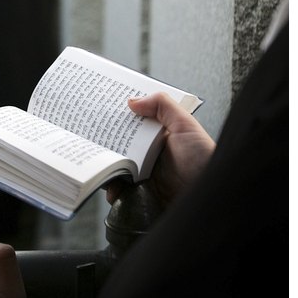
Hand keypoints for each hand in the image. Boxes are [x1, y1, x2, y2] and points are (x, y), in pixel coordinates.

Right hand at [106, 92, 215, 207]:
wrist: (208, 197)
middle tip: (89, 136)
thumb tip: (132, 100)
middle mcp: (147, 154)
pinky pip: (118, 191)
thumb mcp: (186, 125)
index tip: (99, 108)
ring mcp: (142, 176)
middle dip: (103, 141)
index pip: (132, 123)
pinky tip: (111, 185)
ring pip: (114, 166)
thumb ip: (163, 105)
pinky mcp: (138, 196)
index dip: (117, 116)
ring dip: (105, 164)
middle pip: (118, 144)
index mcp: (157, 136)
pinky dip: (110, 188)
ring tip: (97, 160)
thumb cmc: (203, 160)